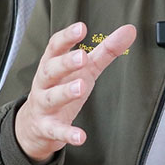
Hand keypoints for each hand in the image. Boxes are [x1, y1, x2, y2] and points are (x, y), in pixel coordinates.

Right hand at [14, 22, 135, 162]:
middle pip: (51, 70)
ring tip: (81, 87)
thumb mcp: (85, 68)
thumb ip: (106, 50)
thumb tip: (130, 30)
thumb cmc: (62, 87)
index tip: (81, 28)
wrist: (35, 124)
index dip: (67, 37)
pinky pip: (56, 130)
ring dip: (65, 92)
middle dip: (66, 63)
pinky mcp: (47, 127)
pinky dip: (68, 134)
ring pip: (51, 97)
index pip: (55, 46)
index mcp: (52, 64)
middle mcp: (44, 82)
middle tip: (83, 57)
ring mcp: (44, 105)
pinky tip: (80, 137)